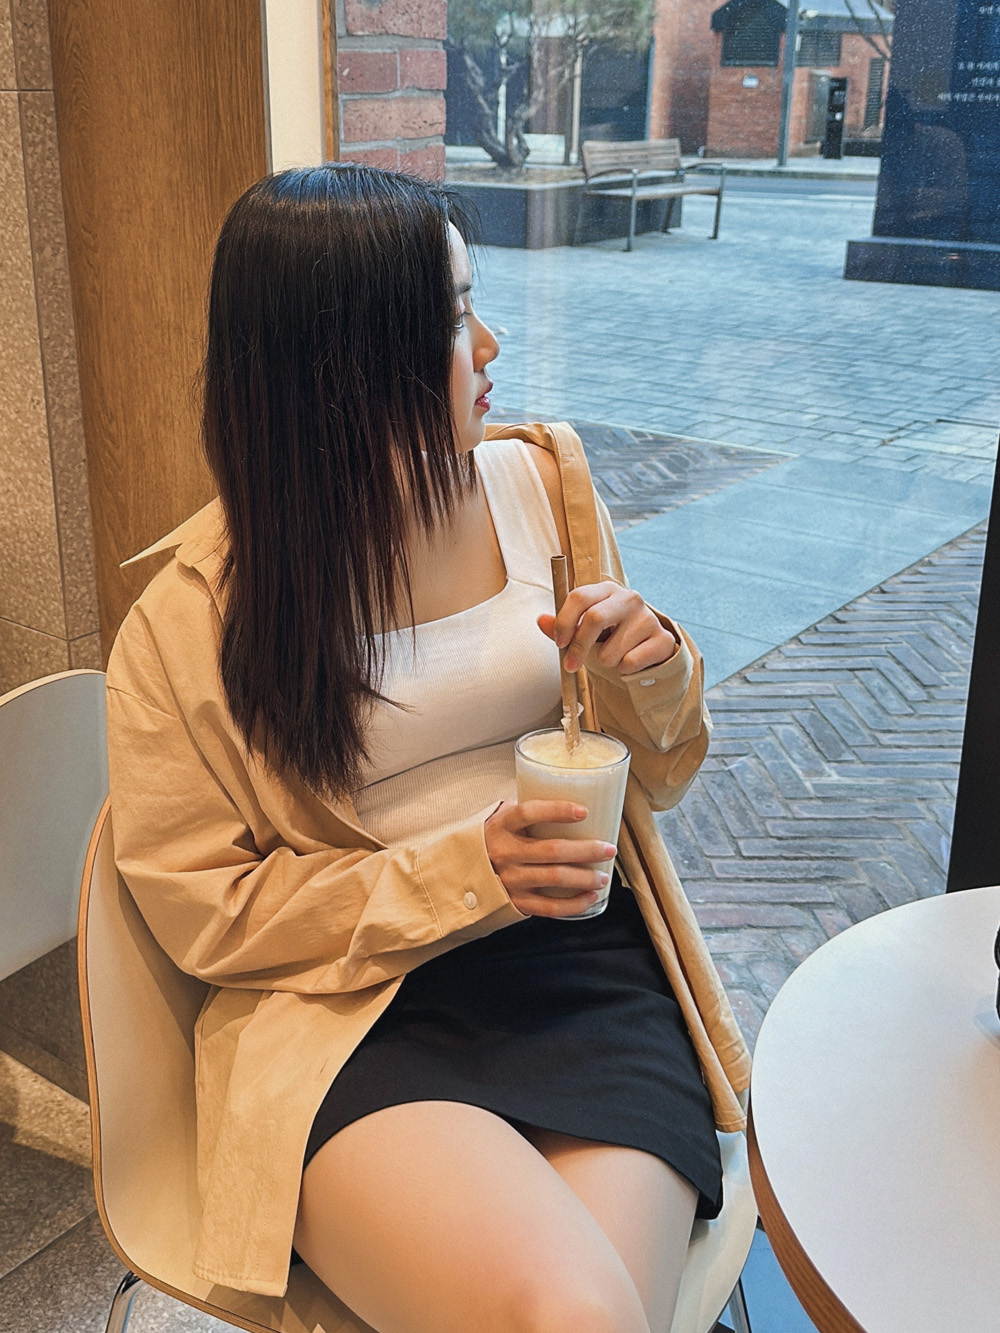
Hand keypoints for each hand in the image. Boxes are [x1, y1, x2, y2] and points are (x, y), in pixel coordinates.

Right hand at [484, 800, 616, 917]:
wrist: (461, 873)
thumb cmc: (492, 840)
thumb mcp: (501, 819)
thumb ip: (527, 810)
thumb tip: (568, 797)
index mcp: (501, 826)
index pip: (528, 813)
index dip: (557, 811)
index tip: (583, 811)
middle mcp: (504, 852)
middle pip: (551, 850)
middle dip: (586, 850)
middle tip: (608, 849)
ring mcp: (509, 879)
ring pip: (554, 878)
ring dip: (584, 878)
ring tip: (603, 876)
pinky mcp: (515, 901)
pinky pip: (549, 907)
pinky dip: (573, 904)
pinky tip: (590, 897)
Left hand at [537, 581, 675, 676]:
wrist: (648, 649)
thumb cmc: (611, 636)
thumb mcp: (585, 630)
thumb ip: (563, 626)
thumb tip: (541, 620)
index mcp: (607, 590)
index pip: (580, 596)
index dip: (565, 621)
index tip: (559, 644)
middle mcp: (630, 599)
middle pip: (595, 618)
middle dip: (579, 647)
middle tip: (571, 665)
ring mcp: (649, 618)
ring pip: (612, 651)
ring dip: (605, 663)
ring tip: (613, 656)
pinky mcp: (663, 639)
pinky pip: (630, 663)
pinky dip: (624, 670)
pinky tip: (630, 661)